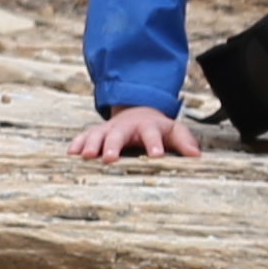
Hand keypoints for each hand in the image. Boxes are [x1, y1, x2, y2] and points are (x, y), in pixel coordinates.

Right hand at [68, 106, 200, 163]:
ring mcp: (109, 128)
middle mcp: (126, 126)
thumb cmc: (157, 127)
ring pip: (98, 134)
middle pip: (118, 133)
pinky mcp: (97, 132)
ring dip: (91, 144)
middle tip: (109, 158)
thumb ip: (184, 141)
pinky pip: (85, 136)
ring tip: (86, 156)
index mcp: (147, 126)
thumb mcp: (172, 130)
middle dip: (113, 145)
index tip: (156, 155)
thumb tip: (196, 156)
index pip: (152, 133)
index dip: (154, 143)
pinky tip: (71, 153)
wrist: (137, 110)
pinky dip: (78, 143)